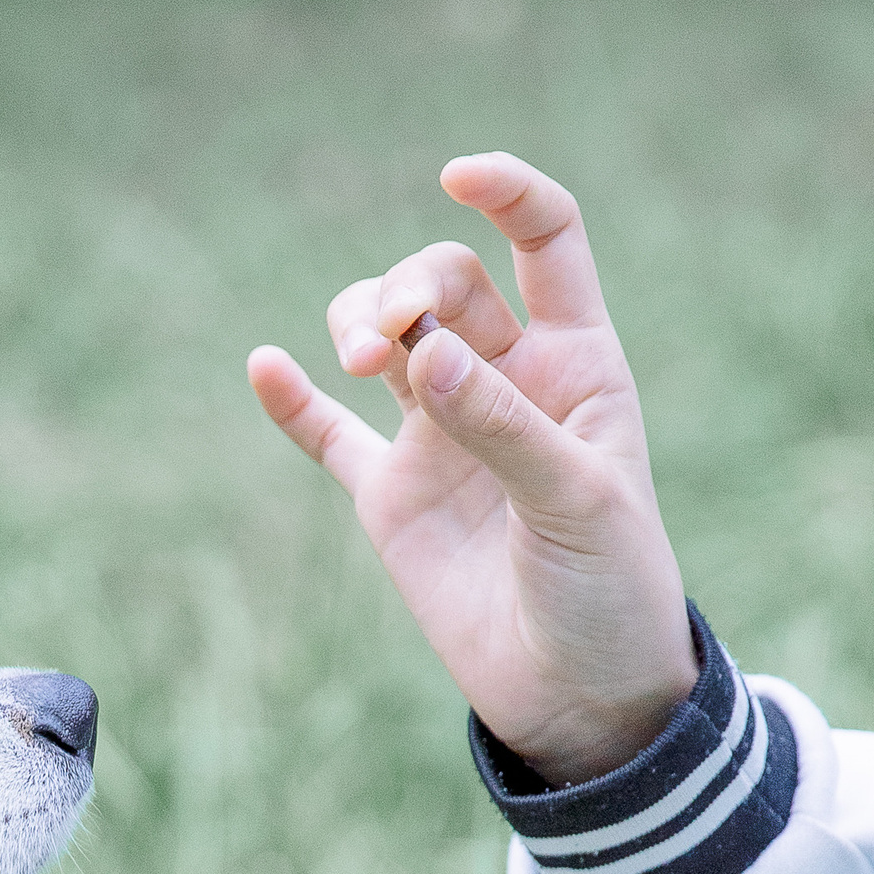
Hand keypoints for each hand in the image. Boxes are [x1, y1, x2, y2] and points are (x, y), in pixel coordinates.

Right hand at [247, 153, 694, 781]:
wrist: (580, 697)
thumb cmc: (609, 590)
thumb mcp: (576, 502)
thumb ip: (502, 424)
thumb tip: (419, 350)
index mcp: (575, 362)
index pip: (544, 242)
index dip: (506, 195)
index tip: (456, 176)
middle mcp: (504, 383)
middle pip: (443, 287)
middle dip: (406, 289)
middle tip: (388, 342)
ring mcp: (442, 437)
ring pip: (383, 339)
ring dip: (356, 324)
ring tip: (358, 362)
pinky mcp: (391, 497)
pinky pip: (328, 437)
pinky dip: (293, 403)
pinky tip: (264, 369)